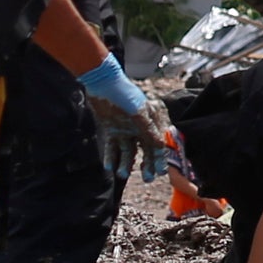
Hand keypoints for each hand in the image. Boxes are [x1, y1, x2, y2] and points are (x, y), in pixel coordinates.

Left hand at [79, 57, 185, 181]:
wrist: (102, 84)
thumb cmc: (124, 95)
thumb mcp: (139, 114)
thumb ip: (149, 132)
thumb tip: (160, 148)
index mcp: (151, 121)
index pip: (158, 143)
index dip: (159, 158)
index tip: (159, 172)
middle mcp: (140, 127)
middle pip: (145, 150)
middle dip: (146, 165)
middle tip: (146, 178)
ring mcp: (125, 129)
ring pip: (128, 151)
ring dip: (126, 163)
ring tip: (122, 173)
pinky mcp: (112, 130)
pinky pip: (113, 147)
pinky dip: (111, 157)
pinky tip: (109, 167)